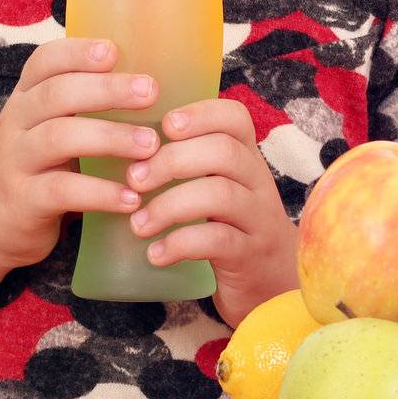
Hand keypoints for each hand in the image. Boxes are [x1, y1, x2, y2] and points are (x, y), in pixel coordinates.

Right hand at [0, 37, 163, 271]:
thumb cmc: (38, 164)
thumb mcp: (49, 125)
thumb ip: (85, 103)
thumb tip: (158, 80)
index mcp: (28, 96)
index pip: (45, 61)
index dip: (77, 52)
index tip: (114, 51)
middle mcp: (17, 121)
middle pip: (57, 94)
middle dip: (106, 89)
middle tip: (151, 91)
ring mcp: (16, 161)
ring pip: (59, 138)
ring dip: (110, 138)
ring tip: (151, 145)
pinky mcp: (23, 200)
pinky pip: (62, 191)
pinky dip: (100, 193)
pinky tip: (132, 198)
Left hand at [121, 98, 298, 327]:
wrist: (273, 284)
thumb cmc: (232, 229)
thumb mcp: (220, 189)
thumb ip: (190, 165)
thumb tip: (124, 145)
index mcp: (247, 159)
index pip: (235, 118)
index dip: (200, 114)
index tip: (164, 126)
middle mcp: (258, 183)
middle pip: (224, 152)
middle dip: (172, 160)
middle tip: (134, 180)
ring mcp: (258, 220)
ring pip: (220, 195)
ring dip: (169, 205)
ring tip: (138, 224)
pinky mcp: (251, 256)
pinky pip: (218, 241)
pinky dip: (180, 244)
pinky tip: (155, 254)